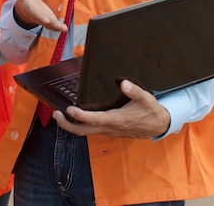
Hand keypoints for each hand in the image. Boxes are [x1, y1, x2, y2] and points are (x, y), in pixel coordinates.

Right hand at [10, 0, 66, 31]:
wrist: (26, 4)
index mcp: (28, 5)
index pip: (33, 10)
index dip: (39, 15)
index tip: (46, 20)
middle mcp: (34, 13)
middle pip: (41, 19)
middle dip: (49, 23)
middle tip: (58, 25)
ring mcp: (41, 18)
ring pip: (47, 24)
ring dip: (55, 26)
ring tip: (63, 28)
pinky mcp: (47, 19)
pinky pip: (51, 25)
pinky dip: (58, 27)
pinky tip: (64, 28)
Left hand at [53, 79, 170, 138]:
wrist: (158, 125)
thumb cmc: (150, 111)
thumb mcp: (145, 98)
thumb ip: (134, 91)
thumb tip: (123, 83)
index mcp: (116, 119)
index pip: (93, 119)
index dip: (80, 116)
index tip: (69, 109)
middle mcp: (109, 127)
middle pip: (83, 131)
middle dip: (67, 125)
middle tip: (55, 114)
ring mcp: (108, 130)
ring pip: (85, 132)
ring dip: (71, 125)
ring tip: (60, 114)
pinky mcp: (109, 130)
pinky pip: (91, 130)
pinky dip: (80, 124)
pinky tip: (76, 116)